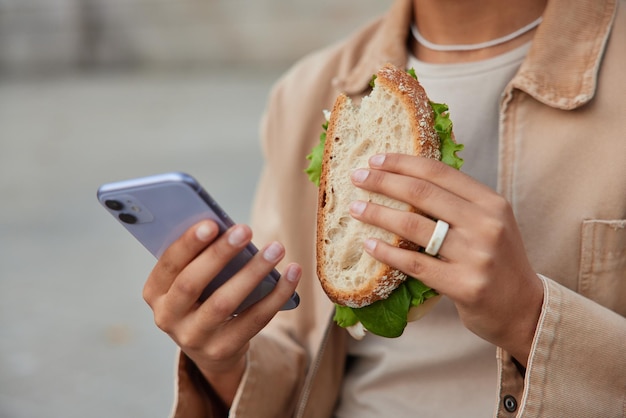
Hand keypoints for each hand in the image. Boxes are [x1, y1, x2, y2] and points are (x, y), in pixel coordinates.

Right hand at [143, 220, 300, 404]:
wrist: (211, 347)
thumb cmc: (202, 296)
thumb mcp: (190, 279)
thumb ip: (200, 257)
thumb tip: (229, 228)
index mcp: (155, 292)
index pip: (169, 265)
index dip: (188, 244)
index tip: (212, 223)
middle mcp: (168, 317)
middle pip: (191, 284)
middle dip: (219, 254)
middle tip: (245, 230)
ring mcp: (194, 338)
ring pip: (224, 303)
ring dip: (252, 272)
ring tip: (275, 249)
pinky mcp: (223, 349)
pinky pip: (254, 320)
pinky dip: (276, 294)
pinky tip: (291, 273)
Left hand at [349, 153, 542, 364]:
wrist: (525, 310)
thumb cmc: (497, 262)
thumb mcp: (489, 224)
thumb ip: (458, 204)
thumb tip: (406, 181)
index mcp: (491, 203)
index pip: (439, 173)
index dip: (403, 163)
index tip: (375, 160)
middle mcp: (486, 225)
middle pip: (422, 194)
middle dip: (383, 182)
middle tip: (356, 178)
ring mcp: (476, 256)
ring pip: (414, 226)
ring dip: (378, 215)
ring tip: (355, 209)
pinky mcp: (464, 285)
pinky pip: (415, 264)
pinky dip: (387, 253)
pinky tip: (369, 245)